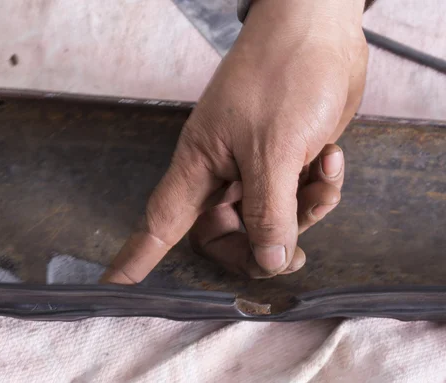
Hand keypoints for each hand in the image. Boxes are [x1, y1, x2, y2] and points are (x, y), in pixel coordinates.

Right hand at [103, 0, 367, 282]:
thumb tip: (269, 262)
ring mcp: (256, 168)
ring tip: (321, 175)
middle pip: (225, 237)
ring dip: (302, 213)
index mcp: (199, 166)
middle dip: (259, 248)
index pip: (160, 224)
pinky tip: (330, 157)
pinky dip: (320, 189)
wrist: (320, 30)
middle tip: (289, 253)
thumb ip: (269, 212)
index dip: (136, 258)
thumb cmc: (282, 76)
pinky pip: (298, 199)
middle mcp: (222, 173)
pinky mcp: (287, 162)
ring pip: (269, 221)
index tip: (116, 288)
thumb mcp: (274, 150)